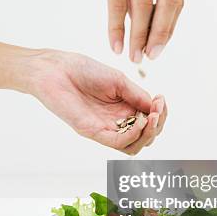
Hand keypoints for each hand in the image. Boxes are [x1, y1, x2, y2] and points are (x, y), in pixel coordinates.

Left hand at [30, 49, 166, 153]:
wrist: (56, 70)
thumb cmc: (83, 70)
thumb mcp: (118, 80)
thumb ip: (137, 95)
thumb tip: (156, 109)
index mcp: (124, 108)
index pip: (149, 121)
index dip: (160, 114)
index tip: (161, 99)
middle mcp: (116, 122)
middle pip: (145, 136)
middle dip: (158, 125)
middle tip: (158, 109)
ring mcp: (105, 128)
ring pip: (135, 145)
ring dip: (148, 133)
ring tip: (151, 117)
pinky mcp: (93, 132)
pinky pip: (118, 143)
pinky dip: (133, 135)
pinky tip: (139, 121)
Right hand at [48, 0, 183, 60]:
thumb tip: (151, 29)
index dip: (169, 26)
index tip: (159, 46)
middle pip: (169, 1)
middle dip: (161, 34)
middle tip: (152, 55)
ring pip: (143, 4)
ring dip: (138, 36)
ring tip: (133, 55)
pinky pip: (118, 2)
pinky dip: (117, 27)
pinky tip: (115, 44)